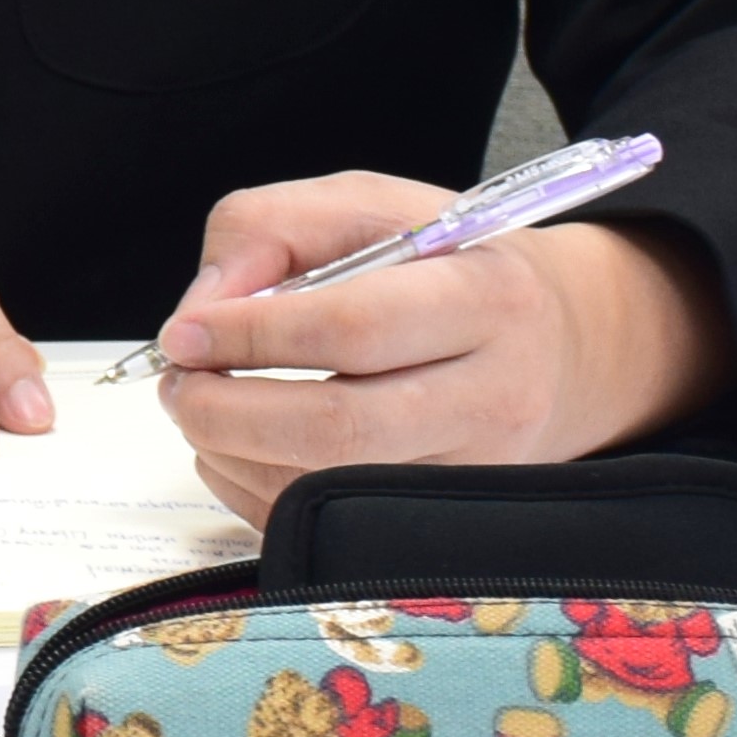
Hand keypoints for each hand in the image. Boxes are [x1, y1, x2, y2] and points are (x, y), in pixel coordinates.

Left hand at [151, 171, 736, 522]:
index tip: (184, 333)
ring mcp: (481, 473)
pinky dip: (256, 494)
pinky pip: (333, 531)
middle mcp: (496, 394)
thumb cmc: (445, 263)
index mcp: (485, 296)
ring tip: (202, 410)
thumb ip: (270, 227)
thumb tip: (204, 307)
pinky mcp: (453, 525)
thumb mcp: (366, 206)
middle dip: (228, 411)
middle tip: (178, 385)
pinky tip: (239, 450)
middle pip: (340, 429)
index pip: (352, 327)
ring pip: (332, 492)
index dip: (251, 334)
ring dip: (235, 456)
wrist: (558, 344)